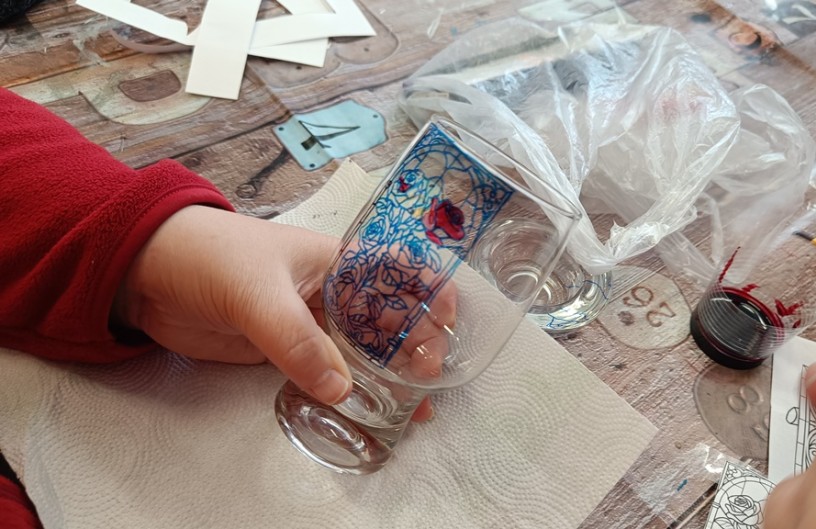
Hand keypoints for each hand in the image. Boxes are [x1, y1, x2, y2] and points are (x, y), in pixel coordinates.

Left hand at [113, 205, 433, 419]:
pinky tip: (366, 410)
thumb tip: (339, 390)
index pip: (401, 269)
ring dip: (389, 376)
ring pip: (364, 350)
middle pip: (391, 318)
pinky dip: (350, 391)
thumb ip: (298, 342)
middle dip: (418, 346)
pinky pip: (329, 372)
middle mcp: (334, 291)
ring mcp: (312, 323)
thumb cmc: (211, 257)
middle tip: (427, 381)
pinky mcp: (288, 351)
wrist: (148, 274)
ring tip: (413, 408)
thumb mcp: (259, 294)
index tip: (449, 325)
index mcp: (338, 260)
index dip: (432, 292)